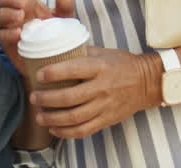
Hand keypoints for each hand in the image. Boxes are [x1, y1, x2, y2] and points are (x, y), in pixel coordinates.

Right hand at [0, 0, 74, 73]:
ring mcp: (9, 27)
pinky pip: (1, 36)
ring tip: (20, 16)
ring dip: (7, 13)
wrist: (57, 61)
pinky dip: (7, 33)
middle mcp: (15, 12)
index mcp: (27, 1)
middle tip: (23, 3)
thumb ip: (65, 7)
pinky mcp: (8, 45)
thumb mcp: (66, 20)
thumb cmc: (59, 35)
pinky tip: (18, 33)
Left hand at [29, 46, 160, 139]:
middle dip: (47, 99)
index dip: (53, 73)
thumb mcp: (103, 52)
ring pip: (74, 117)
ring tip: (39, 116)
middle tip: (33, 97)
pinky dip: (66, 132)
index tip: (38, 74)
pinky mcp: (107, 120)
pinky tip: (54, 129)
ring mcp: (105, 106)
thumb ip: (81, 52)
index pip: (72, 70)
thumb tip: (56, 47)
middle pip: (69, 97)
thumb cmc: (122, 64)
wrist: (147, 83)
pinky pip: (84, 130)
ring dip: (53, 118)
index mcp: (99, 67)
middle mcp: (102, 87)